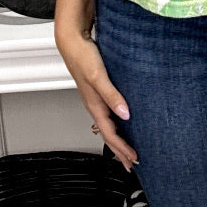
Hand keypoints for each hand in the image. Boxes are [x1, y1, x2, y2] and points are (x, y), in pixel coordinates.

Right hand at [55, 22, 137, 172]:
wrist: (72, 42)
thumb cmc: (83, 57)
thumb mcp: (99, 77)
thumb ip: (112, 96)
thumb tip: (125, 114)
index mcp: (94, 105)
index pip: (110, 134)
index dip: (122, 148)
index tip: (134, 159)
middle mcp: (94, 105)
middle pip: (108, 135)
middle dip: (119, 151)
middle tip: (131, 164)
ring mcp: (96, 100)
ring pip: (108, 126)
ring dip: (118, 140)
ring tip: (127, 150)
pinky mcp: (98, 92)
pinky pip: (108, 115)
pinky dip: (116, 125)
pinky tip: (123, 123)